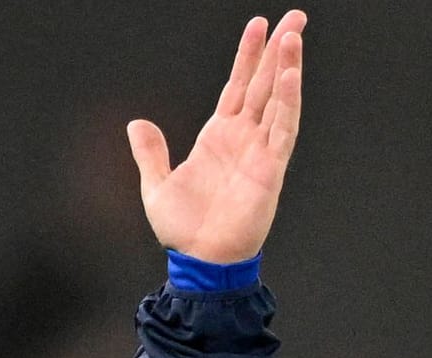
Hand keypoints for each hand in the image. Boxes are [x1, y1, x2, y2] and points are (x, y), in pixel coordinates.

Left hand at [128, 10, 304, 263]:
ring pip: (278, 99)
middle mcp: (242, 138)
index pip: (236, 87)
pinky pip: (283, 128)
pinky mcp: (271, 167)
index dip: (246, 57)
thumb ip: (150, 153)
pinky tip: (291, 76)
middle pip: (263, 84)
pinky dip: (288, 102)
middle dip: (277, 50)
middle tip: (294, 16)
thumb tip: (136, 123)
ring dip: (287, 67)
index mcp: (217, 137)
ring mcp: (259, 150)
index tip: (257, 27)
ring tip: (293, 34)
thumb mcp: (156, 186)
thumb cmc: (183, 230)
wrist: (200, 260)